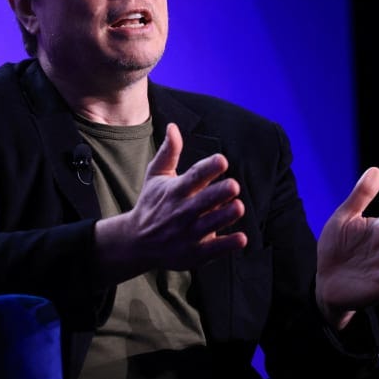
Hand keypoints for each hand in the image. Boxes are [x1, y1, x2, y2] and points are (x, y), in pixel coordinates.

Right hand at [94, 123, 246, 283]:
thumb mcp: (155, 176)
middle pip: (203, 201)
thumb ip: (168, 152)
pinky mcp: (193, 253)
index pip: (194, 177)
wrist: (136, 242)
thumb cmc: (151, 203)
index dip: (208, 169)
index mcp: (175, 191)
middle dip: (218, 193)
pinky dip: (227, 244)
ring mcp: (188, 234)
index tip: (222, 160)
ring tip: (239, 207)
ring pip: (209, 224)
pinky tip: (242, 239)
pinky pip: (213, 249)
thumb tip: (173, 125)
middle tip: (234, 185)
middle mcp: (181, 212)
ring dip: (225, 216)